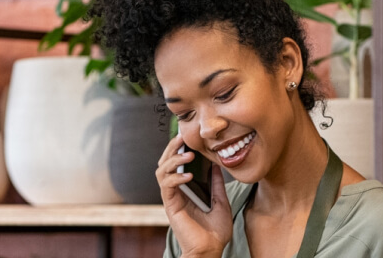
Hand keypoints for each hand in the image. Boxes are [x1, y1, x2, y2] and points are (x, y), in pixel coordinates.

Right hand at [156, 133, 232, 256]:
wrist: (210, 250)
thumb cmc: (215, 231)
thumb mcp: (221, 202)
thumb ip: (216, 184)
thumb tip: (216, 165)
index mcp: (185, 189)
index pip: (176, 163)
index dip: (178, 149)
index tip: (187, 136)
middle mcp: (175, 191)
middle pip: (165, 163)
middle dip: (171, 148)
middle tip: (181, 136)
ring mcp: (172, 198)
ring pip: (161, 171)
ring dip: (173, 160)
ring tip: (188, 154)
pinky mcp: (170, 206)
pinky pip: (167, 186)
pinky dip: (175, 177)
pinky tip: (187, 175)